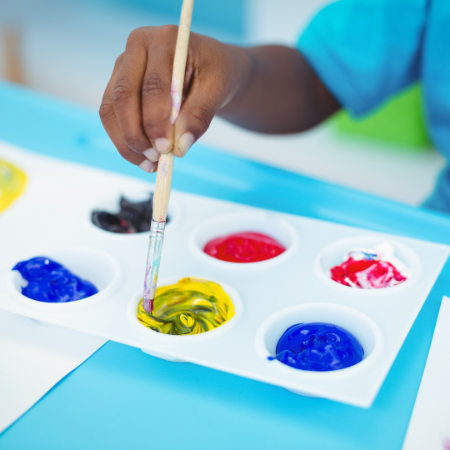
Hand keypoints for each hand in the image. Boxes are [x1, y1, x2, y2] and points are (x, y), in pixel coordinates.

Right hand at [99, 26, 249, 171]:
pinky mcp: (117, 85)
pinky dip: (123, 141)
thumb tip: (180, 148)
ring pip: (110, 108)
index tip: (166, 149)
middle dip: (136, 133)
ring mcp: (122, 66)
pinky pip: (110, 117)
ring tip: (150, 164)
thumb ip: (200, 115)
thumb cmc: (216, 73)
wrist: (209, 67)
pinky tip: (142, 159)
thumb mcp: (219, 89)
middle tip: (156, 159)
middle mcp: (137, 47)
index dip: (156, 121)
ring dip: (126, 142)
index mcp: (165, 40)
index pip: (153, 85)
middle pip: (124, 95)